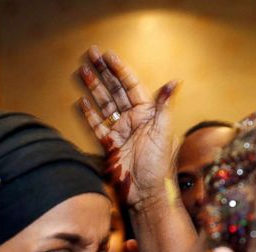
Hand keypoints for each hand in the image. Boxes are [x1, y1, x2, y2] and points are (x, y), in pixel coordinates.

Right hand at [77, 46, 176, 207]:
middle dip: (103, 72)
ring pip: (104, 104)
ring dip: (94, 88)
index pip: (131, 85)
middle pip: (115, 90)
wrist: (146, 193)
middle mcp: (134, 120)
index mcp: (148, 113)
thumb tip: (173, 82)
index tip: (108, 55)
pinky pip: (97, 126)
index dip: (119, 69)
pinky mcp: (109, 146)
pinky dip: (89, 113)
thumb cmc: (159, 166)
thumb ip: (164, 106)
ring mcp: (120, 132)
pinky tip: (82, 101)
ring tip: (82, 71)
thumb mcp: (164, 133)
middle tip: (91, 54)